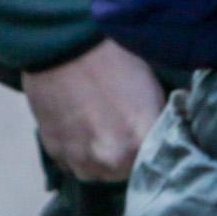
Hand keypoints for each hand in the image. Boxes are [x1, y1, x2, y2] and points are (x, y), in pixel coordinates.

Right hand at [23, 41, 163, 185]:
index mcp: (141, 142)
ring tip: (95, 129)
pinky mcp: (54, 151)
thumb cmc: (114, 56)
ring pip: (93, 172)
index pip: (153, 164)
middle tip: (119, 130)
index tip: (145, 138)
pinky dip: (73, 151)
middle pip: (122, 173)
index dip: (149, 150)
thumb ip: (154, 121)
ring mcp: (79, 159)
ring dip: (96, 158)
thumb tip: (162, 132)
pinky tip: (76, 126)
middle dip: (123, 156)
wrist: (66, 42)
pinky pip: (68, 163)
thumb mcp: (151, 87)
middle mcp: (111, 160)